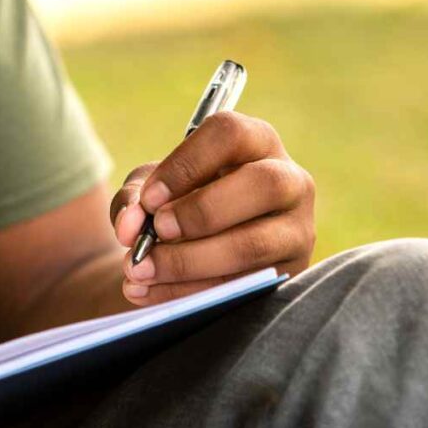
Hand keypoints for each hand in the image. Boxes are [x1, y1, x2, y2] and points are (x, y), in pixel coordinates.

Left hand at [109, 111, 315, 305]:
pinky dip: (189, 293)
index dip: (186, 165)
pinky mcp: (289, 274)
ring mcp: (296, 231)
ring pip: (253, 245)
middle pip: (262, 184)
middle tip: (158, 231)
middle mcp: (290, 181)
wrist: (199, 255)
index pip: (229, 134)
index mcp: (255, 143)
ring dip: (190, 261)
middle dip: (201, 212)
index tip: (150, 199)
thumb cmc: (180, 207)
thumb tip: (131, 226)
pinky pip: (242, 287)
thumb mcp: (155, 190)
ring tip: (142, 269)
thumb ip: (135, 198)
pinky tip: (149, 293)